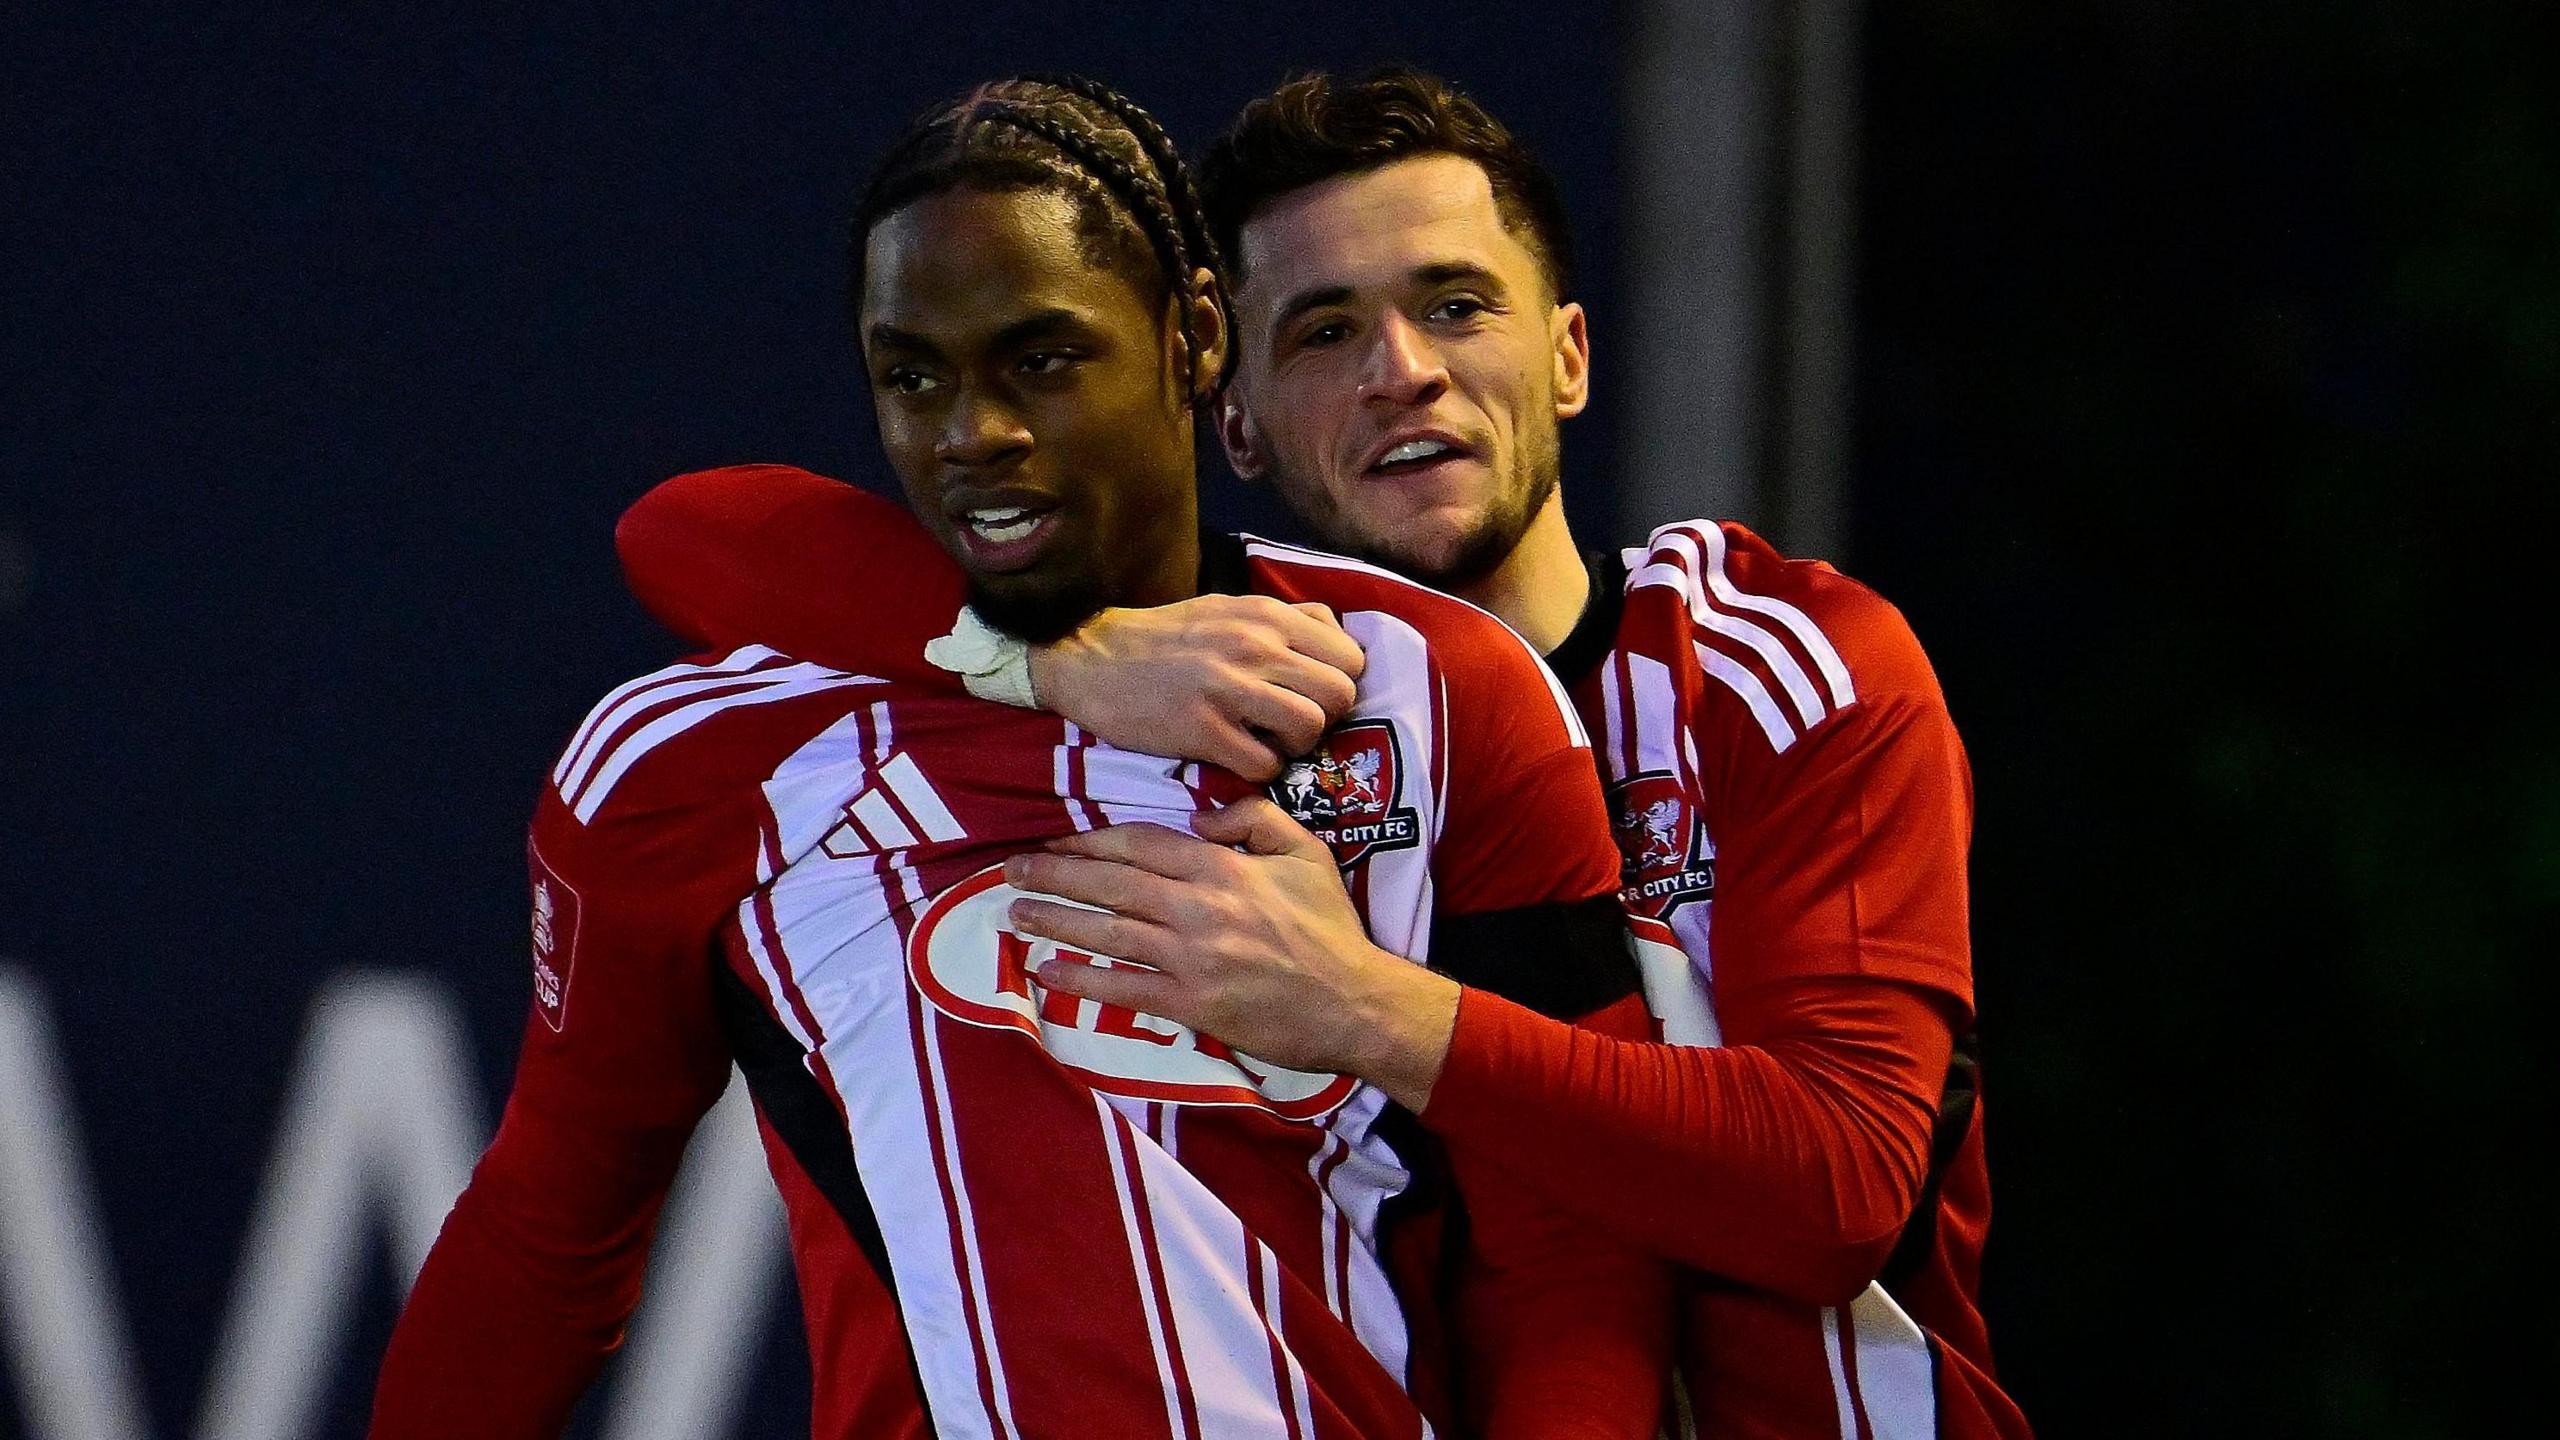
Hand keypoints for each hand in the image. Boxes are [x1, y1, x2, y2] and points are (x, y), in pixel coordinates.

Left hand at [1001, 798, 1459, 1109]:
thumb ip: (1253, 820)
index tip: (1055, 841)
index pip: (1140, 845)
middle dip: (1056, 874)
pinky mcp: (1191, 1003)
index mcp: (1221, 866)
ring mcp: (1191, 957)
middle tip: (1012, 870)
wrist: (1354, 1002)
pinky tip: (1048, 969)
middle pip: (1111, 884)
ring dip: (1056, 920)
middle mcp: (1198, 907)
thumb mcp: (1305, 852)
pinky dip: (1082, 978)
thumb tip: (1199, 819)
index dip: (1091, 842)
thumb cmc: (1331, 927)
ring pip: (1108, 931)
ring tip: (1015, 913)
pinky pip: (1124, 986)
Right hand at [1028, 596, 1365, 780]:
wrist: (1089, 659)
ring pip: (1310, 727)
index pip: (1350, 655)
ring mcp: (1228, 688)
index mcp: (1266, 615)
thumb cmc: (1163, 638)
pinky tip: (1239, 757)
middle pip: (1340, 693)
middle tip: (1293, 723)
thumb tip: (1336, 631)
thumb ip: (1284, 620)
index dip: (1339, 683)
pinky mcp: (1202, 730)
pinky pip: (1264, 764)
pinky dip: (1260, 770)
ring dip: (1296, 746)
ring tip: (1269, 742)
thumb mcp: (1228, 608)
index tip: (1313, 695)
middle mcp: (1255, 646)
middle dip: (1326, 718)